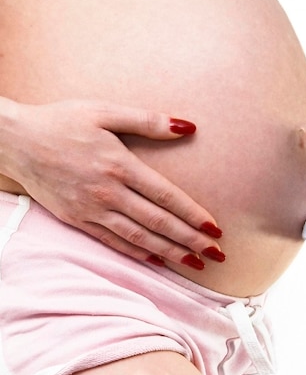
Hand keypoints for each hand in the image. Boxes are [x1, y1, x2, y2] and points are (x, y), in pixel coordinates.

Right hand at [0, 98, 222, 268]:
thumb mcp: (105, 111)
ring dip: (169, 252)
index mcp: (119, 165)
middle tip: (216, 255)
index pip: (166, 197)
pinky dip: (137, 253)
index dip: (193, 215)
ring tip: (194, 263)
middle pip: (157, 222)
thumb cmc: (62, 122)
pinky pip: (112, 242)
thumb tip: (188, 126)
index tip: (215, 229)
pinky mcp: (77, 220)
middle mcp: (107, 192)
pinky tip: (157, 260)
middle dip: (190, 240)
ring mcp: (91, 209)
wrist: (13, 141)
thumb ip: (148, 121)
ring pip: (138, 238)